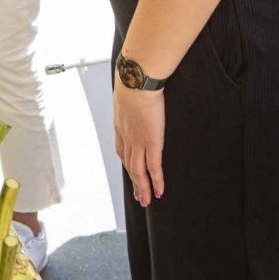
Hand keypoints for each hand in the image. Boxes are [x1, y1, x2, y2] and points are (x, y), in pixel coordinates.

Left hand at [113, 81, 165, 207]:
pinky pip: (154, 167)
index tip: (131, 173)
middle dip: (134, 182)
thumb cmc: (132, 79)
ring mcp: (138, 141)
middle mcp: (126, 137)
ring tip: (146, 200)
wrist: (135, 79)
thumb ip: (131, 97)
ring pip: (138, 171)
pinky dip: (155, 181)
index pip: (122, 150)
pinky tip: (158, 192)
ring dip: (142, 188)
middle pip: (129, 165)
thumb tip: (136, 91)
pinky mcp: (151, 142)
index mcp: (120, 125)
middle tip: (138, 196)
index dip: (127, 163)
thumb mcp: (127, 91)